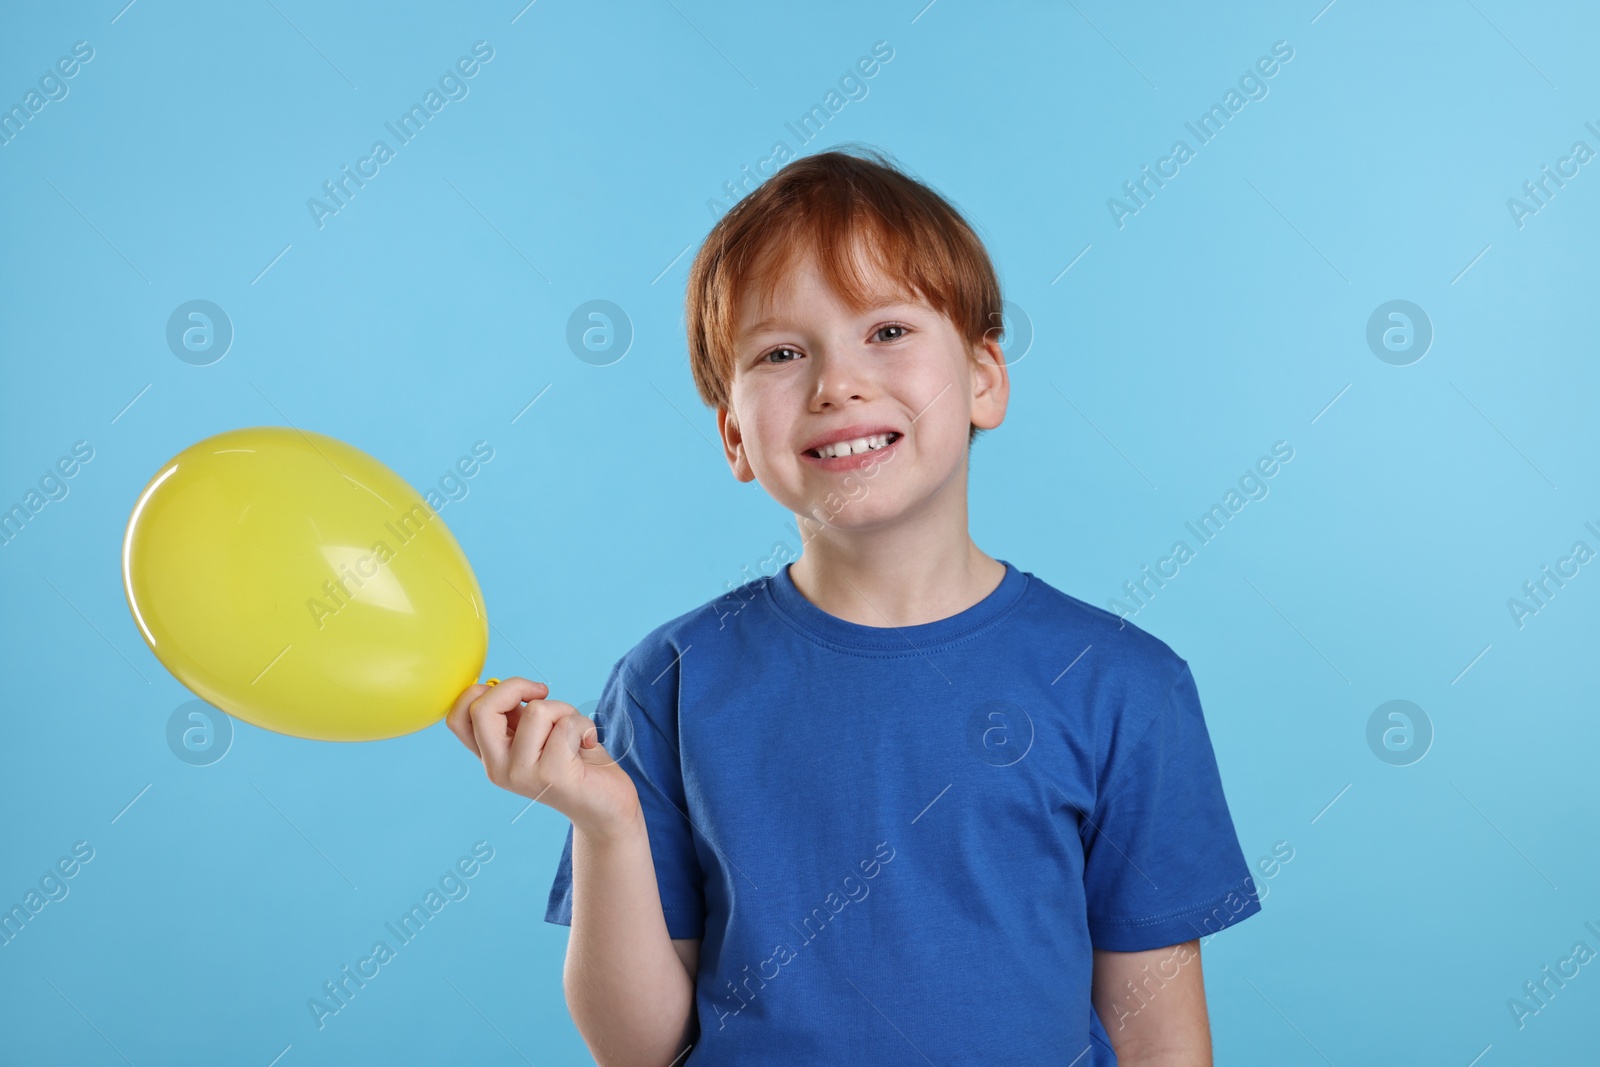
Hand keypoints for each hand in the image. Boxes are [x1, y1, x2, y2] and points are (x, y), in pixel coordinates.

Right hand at [445, 677, 639, 838]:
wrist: (607, 806)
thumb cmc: (574, 761)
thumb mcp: (538, 733)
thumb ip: (516, 716)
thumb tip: (502, 686)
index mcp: (490, 756)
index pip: (457, 718)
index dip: (480, 691)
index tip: (515, 693)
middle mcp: (497, 768)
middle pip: (482, 709)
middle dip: (515, 686)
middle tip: (542, 693)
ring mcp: (522, 774)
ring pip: (537, 711)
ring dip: (565, 710)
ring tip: (575, 733)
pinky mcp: (552, 776)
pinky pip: (567, 725)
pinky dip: (584, 725)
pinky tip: (589, 744)